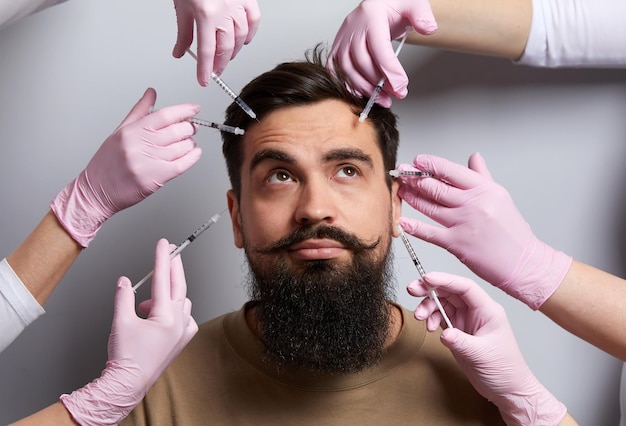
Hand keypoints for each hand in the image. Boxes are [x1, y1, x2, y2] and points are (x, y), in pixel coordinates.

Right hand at [50, 88, 201, 246]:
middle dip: (189, 128)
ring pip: (181, 147)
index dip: (183, 110)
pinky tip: (194, 153)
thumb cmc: (107, 163)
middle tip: (191, 128)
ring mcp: (148, 161)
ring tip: (188, 143)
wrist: (97, 191)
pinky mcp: (156, 177)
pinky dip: (192, 158)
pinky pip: (181, 164)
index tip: (193, 108)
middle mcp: (140, 144)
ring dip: (190, 143)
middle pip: (176, 130)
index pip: (164, 115)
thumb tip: (151, 93)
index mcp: (132, 131)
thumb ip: (139, 112)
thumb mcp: (120, 132)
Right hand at [60, 238, 197, 423]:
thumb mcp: (120, 321)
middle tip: (171, 250)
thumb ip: (124, 297)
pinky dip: (174, 310)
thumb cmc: (126, 358)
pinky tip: (160, 314)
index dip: (162, 258)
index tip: (163, 243)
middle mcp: (179, 323)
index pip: (163, 279)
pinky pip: (185, 317)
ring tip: (147, 301)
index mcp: (165, 316)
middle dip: (173, 266)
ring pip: (181, 301)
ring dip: (168, 293)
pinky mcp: (182, 340)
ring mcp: (183, 332)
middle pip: (178, 285)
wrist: (128, 384)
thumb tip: (125, 282)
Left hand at [172, 0, 260, 84]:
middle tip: (214, 71)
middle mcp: (223, 11)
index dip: (205, 70)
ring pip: (240, 37)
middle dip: (220, 64)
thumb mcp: (182, 7)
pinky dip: (250, 34)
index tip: (204, 81)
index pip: (206, 51)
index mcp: (205, 14)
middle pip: (225, 48)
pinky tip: (244, 41)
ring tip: (226, 57)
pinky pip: (254, 21)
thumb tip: (180, 52)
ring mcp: (238, 5)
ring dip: (233, 52)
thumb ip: (183, 33)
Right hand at [328, 0, 436, 106]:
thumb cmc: (394, 4)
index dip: (390, 71)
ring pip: (347, 68)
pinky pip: (335, 69)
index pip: (379, 48)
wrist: (381, 2)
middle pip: (362, 62)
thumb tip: (429, 29)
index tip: (401, 86)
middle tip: (396, 93)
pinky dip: (346, 83)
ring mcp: (343, 37)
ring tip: (382, 98)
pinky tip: (361, 92)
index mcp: (371, 15)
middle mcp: (354, 26)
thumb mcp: (414, 3)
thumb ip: (422, 15)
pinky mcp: (338, 46)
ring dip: (364, 88)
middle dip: (378, 83)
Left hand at [397, 153, 571, 309]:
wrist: (524, 263)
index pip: (451, 171)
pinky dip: (414, 227)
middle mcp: (474, 203)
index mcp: (485, 189)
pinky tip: (403, 221)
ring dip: (412, 197)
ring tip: (401, 191)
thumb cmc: (513, 233)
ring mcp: (464, 223)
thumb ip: (483, 176)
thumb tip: (474, 157)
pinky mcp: (457, 243)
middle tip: (402, 173)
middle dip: (415, 178)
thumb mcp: (501, 197)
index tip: (417, 160)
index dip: (430, 164)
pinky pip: (430, 233)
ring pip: (430, 206)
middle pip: (437, 187)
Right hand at [408, 272, 566, 424]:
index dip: (445, 280)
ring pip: (443, 303)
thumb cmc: (504, 370)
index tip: (426, 279)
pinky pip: (440, 317)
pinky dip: (431, 319)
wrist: (507, 389)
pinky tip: (429, 328)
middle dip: (429, 290)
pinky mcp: (459, 330)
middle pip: (450, 292)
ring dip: (428, 307)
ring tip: (420, 318)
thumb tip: (443, 332)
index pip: (465, 287)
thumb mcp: (481, 355)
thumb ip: (460, 341)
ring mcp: (467, 320)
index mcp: (488, 310)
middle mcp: (477, 311)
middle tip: (412, 290)